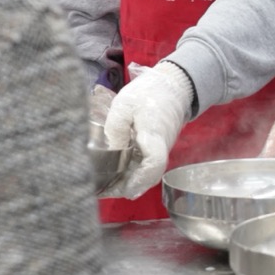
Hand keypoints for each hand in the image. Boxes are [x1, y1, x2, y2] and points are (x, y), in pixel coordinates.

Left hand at [102, 62, 192, 198]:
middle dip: (127, 187)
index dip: (140, 179)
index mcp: (154, 135)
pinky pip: (147, 166)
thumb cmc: (148, 92)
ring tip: (104, 186)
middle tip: (102, 190)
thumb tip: (109, 154)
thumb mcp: (124, 105)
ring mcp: (161, 149)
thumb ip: (115, 129)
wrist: (173, 84)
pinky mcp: (157, 148)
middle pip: (150, 176)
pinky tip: (115, 174)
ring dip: (128, 182)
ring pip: (148, 173)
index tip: (123, 188)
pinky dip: (132, 174)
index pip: (154, 162)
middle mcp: (161, 147)